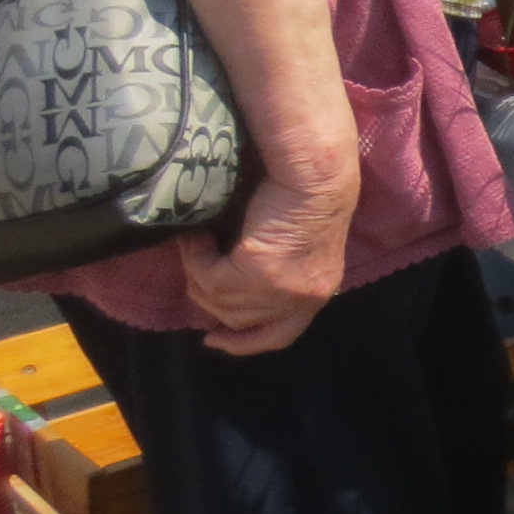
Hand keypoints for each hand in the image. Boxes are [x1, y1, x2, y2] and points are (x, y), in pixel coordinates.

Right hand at [181, 172, 355, 354]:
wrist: (312, 171)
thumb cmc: (300, 193)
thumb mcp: (289, 244)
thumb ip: (269, 272)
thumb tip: (222, 288)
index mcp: (317, 290)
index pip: (279, 335)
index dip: (245, 343)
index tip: (214, 340)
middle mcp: (305, 299)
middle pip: (238, 320)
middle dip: (210, 296)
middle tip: (195, 268)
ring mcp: (284, 291)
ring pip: (219, 300)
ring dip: (200, 271)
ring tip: (197, 242)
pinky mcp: (262, 275)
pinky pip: (211, 278)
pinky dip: (197, 257)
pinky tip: (198, 237)